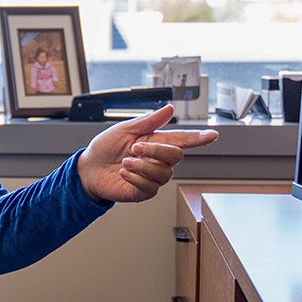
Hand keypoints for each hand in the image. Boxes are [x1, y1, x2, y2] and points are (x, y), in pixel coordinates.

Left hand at [76, 105, 219, 203]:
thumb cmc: (106, 148)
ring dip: (141, 165)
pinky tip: (123, 173)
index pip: (182, 140)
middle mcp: (158, 160)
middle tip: (134, 147)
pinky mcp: (144, 192)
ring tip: (124, 162)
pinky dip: (135, 178)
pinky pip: (150, 187)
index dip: (198, 138)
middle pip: (176, 156)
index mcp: (156, 142)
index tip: (212, 135)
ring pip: (163, 173)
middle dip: (155, 151)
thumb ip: (147, 121)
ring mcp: (153, 177)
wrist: (89, 168)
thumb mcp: (124, 129)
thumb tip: (169, 109)